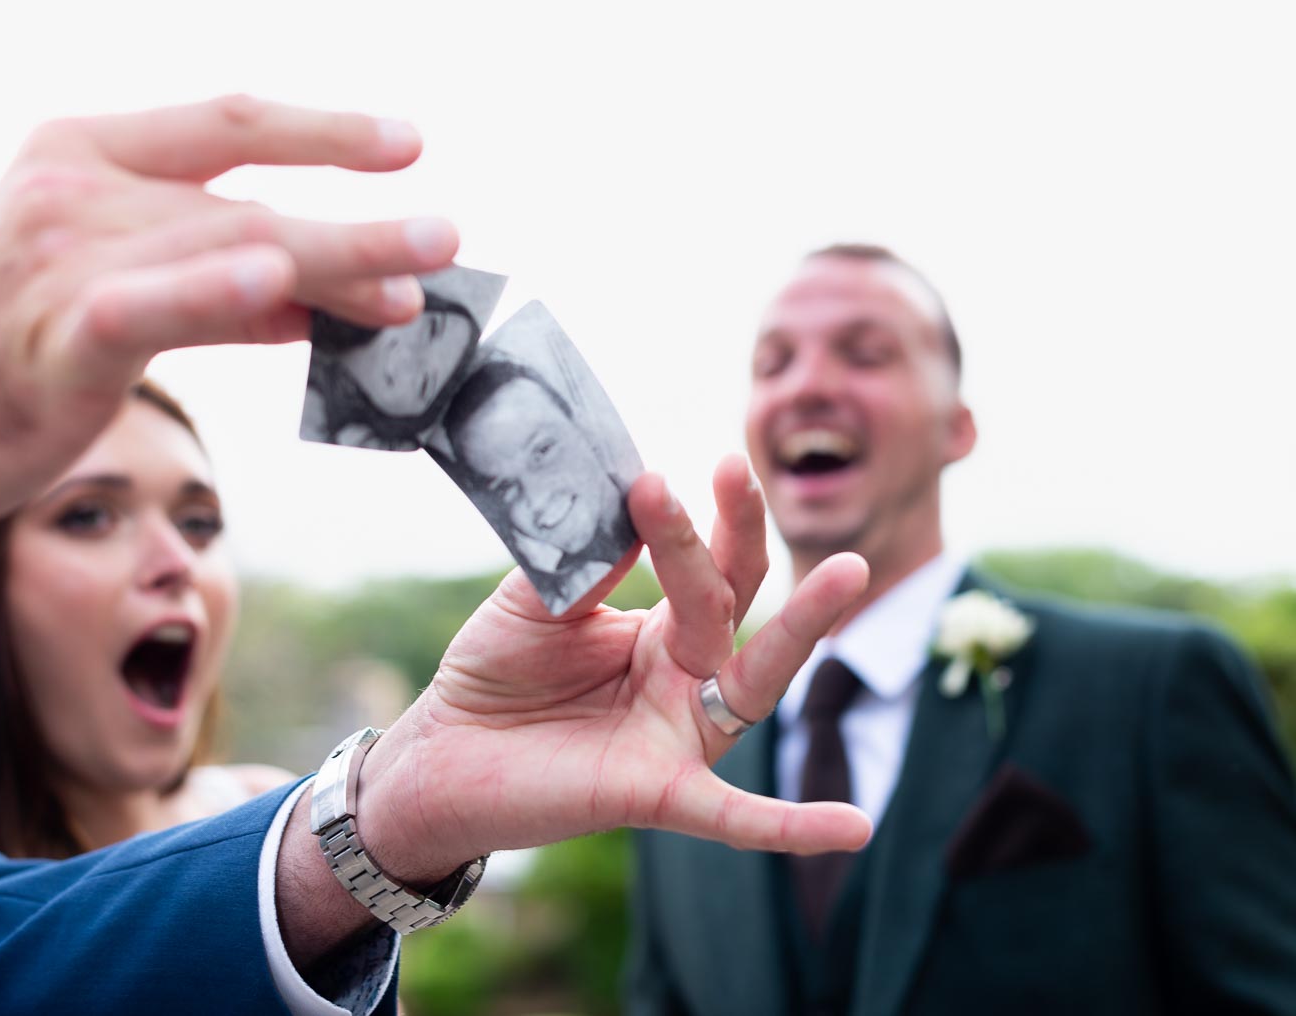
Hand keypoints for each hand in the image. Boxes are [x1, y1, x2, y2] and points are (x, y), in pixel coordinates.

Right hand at [0, 96, 458, 574]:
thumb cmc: (6, 361)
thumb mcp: (110, 292)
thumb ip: (214, 288)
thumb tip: (316, 298)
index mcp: (86, 153)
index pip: (229, 121)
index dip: (325, 129)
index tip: (408, 141)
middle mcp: (75, 189)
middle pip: (248, 195)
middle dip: (357, 217)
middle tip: (448, 234)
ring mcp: (60, 257)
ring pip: (225, 247)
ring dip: (332, 264)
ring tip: (414, 288)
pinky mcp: (52, 336)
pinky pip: (146, 306)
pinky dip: (213, 293)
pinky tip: (276, 288)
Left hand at [356, 454, 873, 881]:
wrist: (443, 758)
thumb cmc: (494, 672)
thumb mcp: (532, 600)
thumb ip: (580, 560)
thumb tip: (626, 511)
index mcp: (660, 626)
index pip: (694, 562)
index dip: (680, 518)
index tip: (649, 476)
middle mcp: (685, 676)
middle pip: (731, 600)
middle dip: (741, 533)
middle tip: (735, 467)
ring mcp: (680, 734)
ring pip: (755, 679)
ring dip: (802, 627)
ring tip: (850, 571)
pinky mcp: (660, 793)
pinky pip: (735, 816)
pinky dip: (792, 823)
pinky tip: (853, 828)